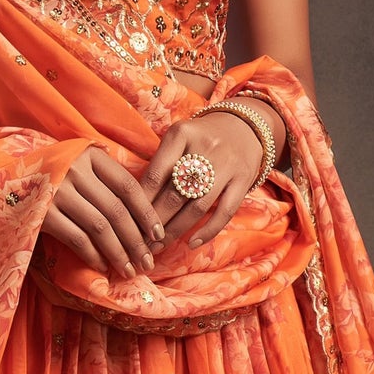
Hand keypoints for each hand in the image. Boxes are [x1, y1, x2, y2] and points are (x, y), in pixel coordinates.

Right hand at [39, 145, 167, 278]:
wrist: (3, 178)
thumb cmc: (52, 174)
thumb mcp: (80, 164)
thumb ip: (106, 178)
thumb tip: (144, 216)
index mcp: (90, 155)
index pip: (128, 186)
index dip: (147, 213)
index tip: (159, 235)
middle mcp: (75, 170)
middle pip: (117, 210)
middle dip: (137, 241)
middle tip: (148, 262)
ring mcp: (57, 191)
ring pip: (100, 227)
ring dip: (119, 253)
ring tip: (129, 270)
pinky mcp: (42, 213)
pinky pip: (77, 239)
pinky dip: (93, 255)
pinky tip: (102, 266)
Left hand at [140, 105, 271, 252]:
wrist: (245, 126)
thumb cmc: (200, 138)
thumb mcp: (178, 139)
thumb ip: (160, 165)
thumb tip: (134, 205)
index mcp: (181, 134)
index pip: (155, 175)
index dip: (140, 203)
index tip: (128, 223)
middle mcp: (205, 148)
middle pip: (174, 194)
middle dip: (154, 222)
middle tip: (139, 242)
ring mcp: (227, 165)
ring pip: (197, 206)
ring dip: (175, 231)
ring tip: (158, 247)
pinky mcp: (243, 180)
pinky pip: (225, 212)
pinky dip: (208, 231)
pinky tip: (192, 244)